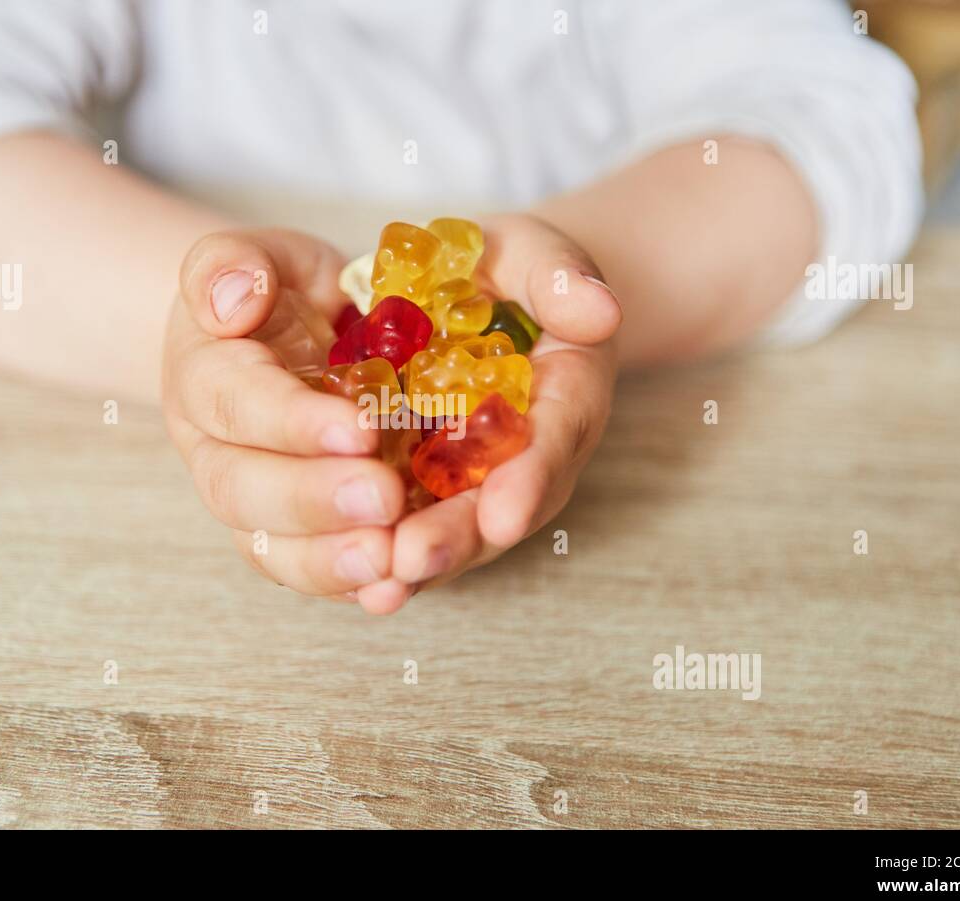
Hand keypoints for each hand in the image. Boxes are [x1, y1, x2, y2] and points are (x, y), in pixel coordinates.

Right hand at [161, 228, 412, 613]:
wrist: (282, 338)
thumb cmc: (276, 292)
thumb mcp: (258, 254)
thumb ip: (232, 263)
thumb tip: (232, 300)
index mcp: (205, 377)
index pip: (235, 403)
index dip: (291, 422)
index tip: (360, 428)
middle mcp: (216, 451)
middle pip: (243, 490)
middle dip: (313, 501)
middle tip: (383, 500)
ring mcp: (252, 501)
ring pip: (270, 546)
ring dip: (328, 561)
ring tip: (389, 565)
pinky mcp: (294, 535)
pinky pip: (309, 570)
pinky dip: (349, 586)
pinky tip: (395, 590)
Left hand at [386, 214, 622, 608]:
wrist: (492, 299)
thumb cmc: (510, 271)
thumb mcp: (535, 253)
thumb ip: (560, 275)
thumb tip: (598, 310)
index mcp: (567, 389)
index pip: (557, 435)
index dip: (531, 478)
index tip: (504, 516)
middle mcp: (533, 449)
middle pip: (504, 504)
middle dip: (461, 538)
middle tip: (414, 562)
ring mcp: (487, 477)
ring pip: (463, 530)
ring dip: (425, 562)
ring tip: (380, 585)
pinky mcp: (439, 487)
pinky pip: (424, 527)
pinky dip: (397, 559)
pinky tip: (361, 588)